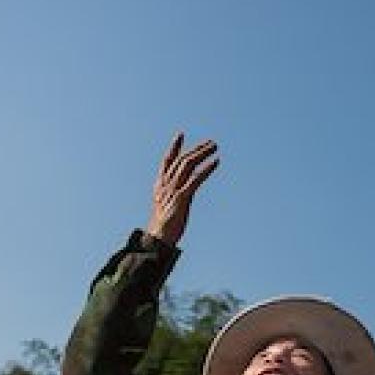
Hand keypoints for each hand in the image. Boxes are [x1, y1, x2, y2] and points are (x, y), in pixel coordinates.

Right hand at [145, 132, 219, 247]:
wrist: (158, 240)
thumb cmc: (164, 227)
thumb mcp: (167, 206)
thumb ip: (174, 195)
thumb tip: (185, 191)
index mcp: (160, 185)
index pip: (166, 161)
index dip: (174, 147)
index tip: (181, 134)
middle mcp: (166, 185)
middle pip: (182, 160)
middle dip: (197, 149)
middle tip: (211, 142)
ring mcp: (173, 190)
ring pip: (188, 165)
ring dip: (202, 153)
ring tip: (215, 147)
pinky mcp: (181, 198)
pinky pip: (195, 179)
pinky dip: (206, 169)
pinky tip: (216, 162)